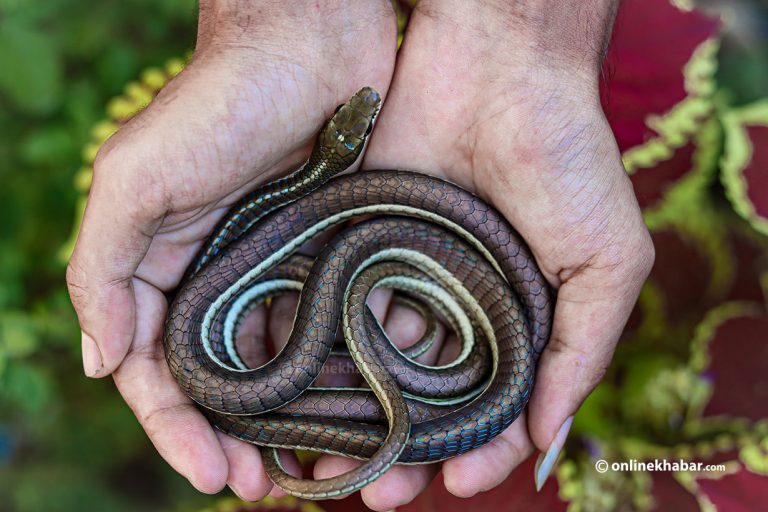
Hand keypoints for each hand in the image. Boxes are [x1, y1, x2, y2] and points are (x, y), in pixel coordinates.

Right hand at [66, 0, 396, 499]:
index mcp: (162, 265)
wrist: (313, 41)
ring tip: (308, 469)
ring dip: (285, 419)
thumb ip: (104, 268)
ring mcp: (276, 267)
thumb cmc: (220, 101)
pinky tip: (349, 407)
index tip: (212, 477)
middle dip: (231, 438)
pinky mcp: (328, 253)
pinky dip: (329, 370)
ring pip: (274, 363)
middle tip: (261, 490)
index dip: (175, 429)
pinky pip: (326, 325)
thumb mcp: (139, 178)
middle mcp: (216, 274)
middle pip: (217, 380)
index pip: (156, 369)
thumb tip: (103, 365)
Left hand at [310, 0, 652, 507]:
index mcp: (522, 320)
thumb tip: (548, 437)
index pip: (498, 405)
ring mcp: (411, 279)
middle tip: (373, 494)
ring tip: (323, 462)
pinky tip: (301, 393)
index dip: (482, 449)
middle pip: (429, 397)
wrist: (499, 70)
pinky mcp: (364, 246)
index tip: (455, 483)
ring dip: (353, 414)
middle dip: (403, 448)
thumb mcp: (606, 259)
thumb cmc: (569, 161)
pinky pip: (340, 307)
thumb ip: (582, 349)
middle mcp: (462, 308)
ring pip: (376, 365)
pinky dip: (323, 352)